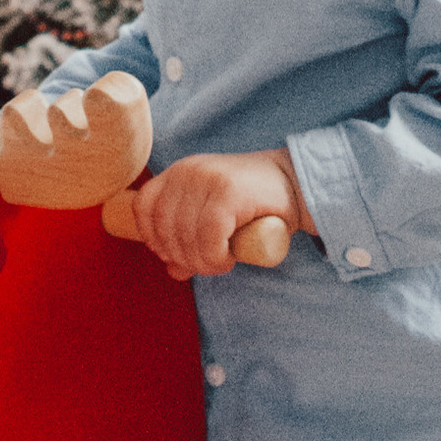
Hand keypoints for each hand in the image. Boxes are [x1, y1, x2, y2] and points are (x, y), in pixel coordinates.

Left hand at [112, 149, 307, 279]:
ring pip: (185, 236)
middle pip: (163, 227)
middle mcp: (189, 171)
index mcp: (179, 172)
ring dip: (201, 261)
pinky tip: (229, 257)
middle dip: (181, 256)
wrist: (296, 184)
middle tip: (206, 264)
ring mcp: (208, 179)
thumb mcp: (214, 217)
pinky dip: (216, 258)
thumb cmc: (254, 205)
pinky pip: (209, 238)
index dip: (152, 237)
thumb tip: (172, 270)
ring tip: (220, 261)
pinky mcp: (229, 193)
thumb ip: (190, 239)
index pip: (144, 206)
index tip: (173, 254)